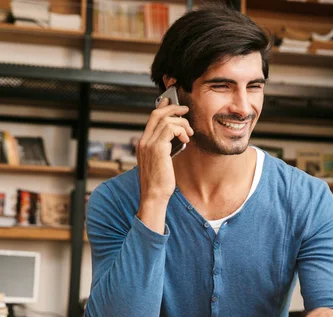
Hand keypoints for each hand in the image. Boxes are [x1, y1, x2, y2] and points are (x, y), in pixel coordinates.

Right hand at [136, 98, 193, 231]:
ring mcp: (149, 144)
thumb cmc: (159, 183)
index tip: (172, 103)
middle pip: (157, 114)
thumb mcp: (161, 162)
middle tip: (185, 109)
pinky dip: (181, 130)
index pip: (152, 119)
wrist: (154, 196)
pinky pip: (170, 129)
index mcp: (143, 143)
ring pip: (166, 120)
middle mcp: (143, 141)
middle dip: (173, 108)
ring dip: (182, 123)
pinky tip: (186, 139)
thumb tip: (177, 137)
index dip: (163, 108)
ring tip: (189, 133)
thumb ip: (164, 148)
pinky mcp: (158, 148)